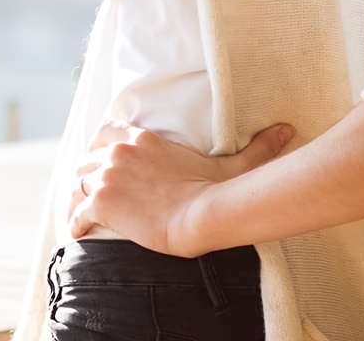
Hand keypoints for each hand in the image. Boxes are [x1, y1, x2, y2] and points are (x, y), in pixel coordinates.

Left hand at [68, 121, 294, 255]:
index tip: (103, 160)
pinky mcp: (102, 202)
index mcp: (142, 138)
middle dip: (89, 172)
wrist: (201, 215)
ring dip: (80, 195)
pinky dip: (75, 222)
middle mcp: (119, 151)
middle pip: (90, 157)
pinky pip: (78, 211)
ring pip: (80, 181)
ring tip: (80, 211)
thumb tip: (288, 129)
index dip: (103, 147)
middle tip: (92, 189)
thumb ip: (258, 145)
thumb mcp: (235, 163)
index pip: (109, 133)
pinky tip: (76, 233)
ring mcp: (108, 175)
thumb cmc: (217, 190)